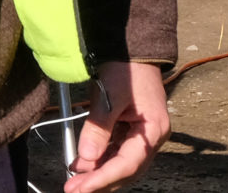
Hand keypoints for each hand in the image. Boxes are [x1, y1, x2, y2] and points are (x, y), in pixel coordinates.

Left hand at [65, 61, 169, 192]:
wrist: (133, 48)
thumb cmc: (126, 68)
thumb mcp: (109, 97)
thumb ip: (99, 128)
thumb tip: (87, 159)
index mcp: (153, 131)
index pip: (127, 165)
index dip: (103, 179)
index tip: (81, 187)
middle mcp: (153, 138)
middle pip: (127, 171)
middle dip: (100, 182)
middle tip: (74, 189)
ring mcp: (145, 136)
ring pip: (123, 165)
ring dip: (100, 173)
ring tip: (76, 180)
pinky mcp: (134, 131)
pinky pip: (119, 153)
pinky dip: (102, 160)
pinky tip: (84, 164)